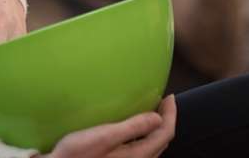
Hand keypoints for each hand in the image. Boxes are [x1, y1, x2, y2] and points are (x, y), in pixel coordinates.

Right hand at [46, 95, 175, 157]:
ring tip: (152, 111)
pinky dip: (144, 135)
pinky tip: (134, 129)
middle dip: (166, 120)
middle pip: (161, 140)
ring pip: (152, 146)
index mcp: (138, 155)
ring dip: (155, 128)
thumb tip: (157, 118)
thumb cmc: (78, 154)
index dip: (171, 114)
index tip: (169, 96)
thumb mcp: (105, 136)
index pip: (165, 133)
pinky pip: (141, 149)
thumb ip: (133, 127)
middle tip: (163, 101)